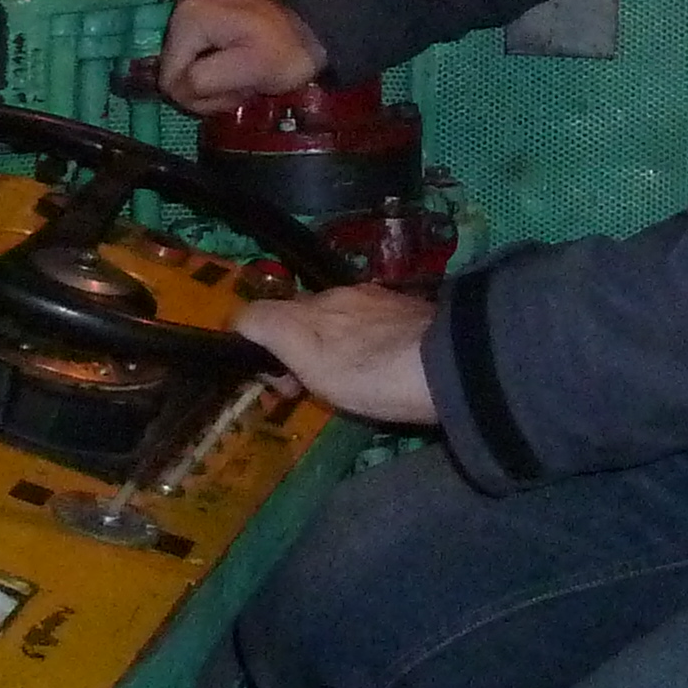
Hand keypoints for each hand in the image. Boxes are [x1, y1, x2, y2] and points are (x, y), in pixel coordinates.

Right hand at [159, 0, 322, 110]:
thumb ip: (204, 80)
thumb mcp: (249, 70)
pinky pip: (193, 64)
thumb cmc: (286, 51)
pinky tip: (238, 70)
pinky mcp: (198, 25)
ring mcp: (188, 16)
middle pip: (174, 77)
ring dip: (214, 86)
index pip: (170, 81)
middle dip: (208, 92)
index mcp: (188, 19)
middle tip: (242, 86)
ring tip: (243, 78)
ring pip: (184, 74)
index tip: (235, 91)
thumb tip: (174, 88)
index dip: (201, 98)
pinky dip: (215, 75)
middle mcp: (180, 12)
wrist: (312, 28)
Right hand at [232, 284, 436, 425]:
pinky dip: (365, 352)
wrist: (449, 368)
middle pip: (306, 319)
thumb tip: (239, 317)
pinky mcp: (415, 322)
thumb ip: (268, 326)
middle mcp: (349, 295)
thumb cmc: (369, 369)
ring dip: (332, 352)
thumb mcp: (306, 351)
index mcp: (318, 303)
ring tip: (347, 387)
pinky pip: (374, 334)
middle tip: (311, 392)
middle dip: (298, 351)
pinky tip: (381, 375)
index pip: (270, 312)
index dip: (260, 346)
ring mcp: (385, 306)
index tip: (279, 384)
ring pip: (342, 326)